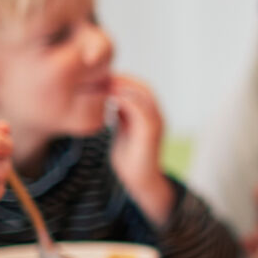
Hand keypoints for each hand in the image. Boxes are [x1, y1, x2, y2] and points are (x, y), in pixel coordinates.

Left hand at [108, 74, 173, 225]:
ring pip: (144, 94)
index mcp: (150, 114)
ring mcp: (156, 123)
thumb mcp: (122, 129)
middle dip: (123, 79)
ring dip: (124, 86)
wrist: (140, 181)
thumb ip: (120, 114)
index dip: (122, 80)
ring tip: (105, 84)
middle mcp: (156, 115)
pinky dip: (126, 99)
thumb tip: (107, 98)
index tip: (102, 78)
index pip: (139, 88)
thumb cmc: (129, 157)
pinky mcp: (151, 132)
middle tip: (101, 77)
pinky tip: (110, 98)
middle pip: (143, 87)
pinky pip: (140, 108)